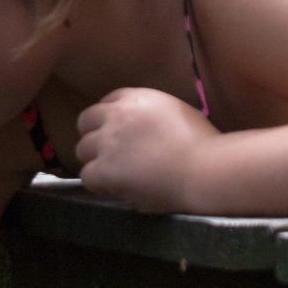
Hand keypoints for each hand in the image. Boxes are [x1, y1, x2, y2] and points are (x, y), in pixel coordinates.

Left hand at [74, 88, 216, 212]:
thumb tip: (144, 131)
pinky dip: (98, 184)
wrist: (205, 168)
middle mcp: (118, 114)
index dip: (109, 122)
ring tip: (114, 175)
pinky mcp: (105, 167)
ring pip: (82, 149)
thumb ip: (152, 116)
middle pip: (87, 122)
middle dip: (95, 138)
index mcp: (137, 98)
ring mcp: (108, 141)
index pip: (107, 103)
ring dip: (95, 161)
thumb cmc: (203, 145)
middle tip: (110, 156)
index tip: (118, 136)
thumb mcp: (177, 112)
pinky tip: (115, 189)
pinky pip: (87, 175)